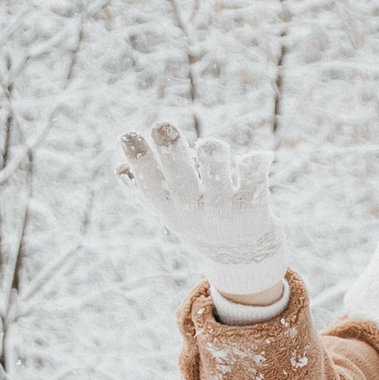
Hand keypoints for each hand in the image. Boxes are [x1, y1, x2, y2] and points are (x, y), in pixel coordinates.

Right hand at [115, 124, 287, 299]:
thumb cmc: (199, 217)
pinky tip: (259, 156)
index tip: (129, 136)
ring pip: (218, 180)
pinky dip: (255, 165)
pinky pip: (254, 180)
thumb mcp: (169, 207)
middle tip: (162, 126)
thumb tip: (119, 168)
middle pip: (181, 182)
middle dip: (171, 153)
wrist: (243, 253)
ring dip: (211, 158)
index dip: (140, 162)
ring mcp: (226, 210)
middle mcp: (196, 211)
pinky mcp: (255, 207)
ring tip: (209, 145)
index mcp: (170, 208)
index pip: (150, 186)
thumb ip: (144, 186)